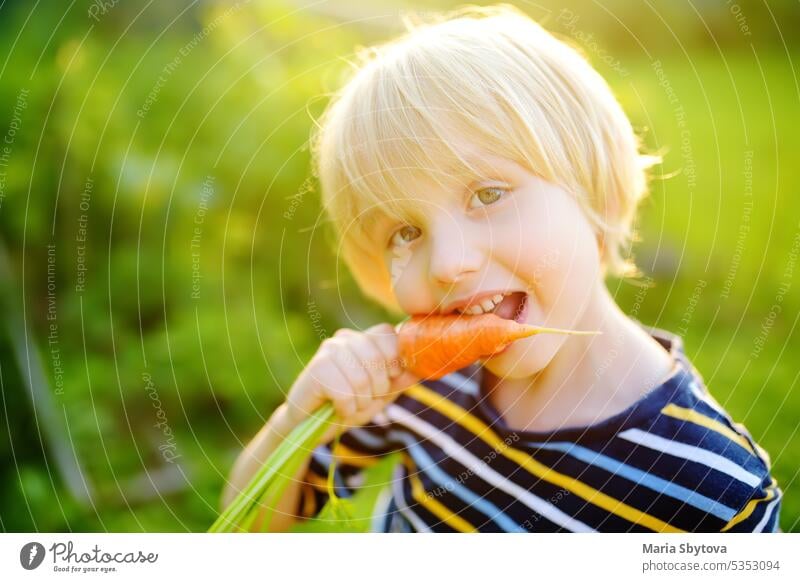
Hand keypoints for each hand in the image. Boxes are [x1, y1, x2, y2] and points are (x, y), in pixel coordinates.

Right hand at [284, 323, 418, 443]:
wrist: (309, 424)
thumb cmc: (347, 405)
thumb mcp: (381, 393)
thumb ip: (401, 378)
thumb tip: (422, 367)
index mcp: (362, 338)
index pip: (388, 333)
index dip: (394, 361)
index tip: (388, 380)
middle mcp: (345, 338)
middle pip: (378, 358)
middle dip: (377, 388)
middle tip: (364, 399)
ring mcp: (328, 351)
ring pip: (362, 379)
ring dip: (360, 402)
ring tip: (349, 405)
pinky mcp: (316, 369)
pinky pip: (345, 393)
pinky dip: (345, 409)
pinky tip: (337, 409)